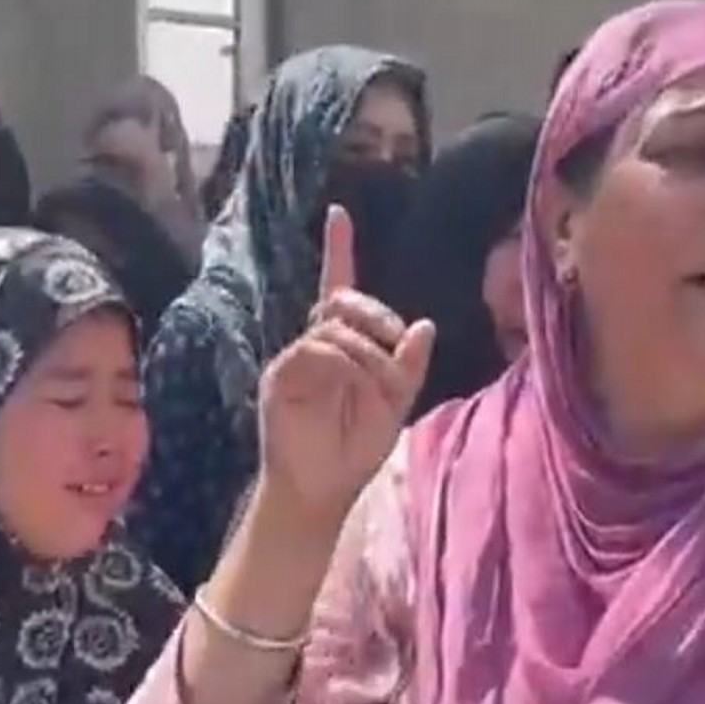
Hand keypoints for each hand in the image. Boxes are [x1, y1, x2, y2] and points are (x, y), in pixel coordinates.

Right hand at [257, 205, 432, 531]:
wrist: (322, 491)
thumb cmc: (355, 450)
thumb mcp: (395, 406)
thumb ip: (408, 366)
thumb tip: (425, 324)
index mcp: (343, 347)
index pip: (338, 287)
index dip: (338, 249)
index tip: (339, 212)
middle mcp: (315, 345)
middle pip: (342, 300)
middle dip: (375, 314)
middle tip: (395, 343)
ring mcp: (294, 359)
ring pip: (334, 327)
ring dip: (367, 352)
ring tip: (378, 388)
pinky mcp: (279, 376)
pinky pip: (315, 350)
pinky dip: (343, 364)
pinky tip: (351, 386)